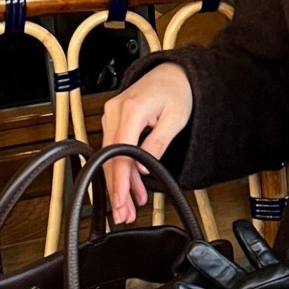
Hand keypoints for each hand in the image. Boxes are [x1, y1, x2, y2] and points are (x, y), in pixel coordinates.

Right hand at [101, 63, 194, 221]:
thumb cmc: (177, 91)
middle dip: (117, 190)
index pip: (120, 154)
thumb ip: (157, 144)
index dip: (120, 182)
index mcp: (130, 111)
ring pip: (111, 158)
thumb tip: (142, 168)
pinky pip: (115, 150)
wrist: (174, 74)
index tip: (121, 202)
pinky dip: (123, 170)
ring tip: (129, 207)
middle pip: (111, 159)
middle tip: (124, 214)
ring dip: (120, 183)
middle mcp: (115, 113)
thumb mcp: (175, 119)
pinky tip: (131, 188)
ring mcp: (112, 116)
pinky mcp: (115, 121)